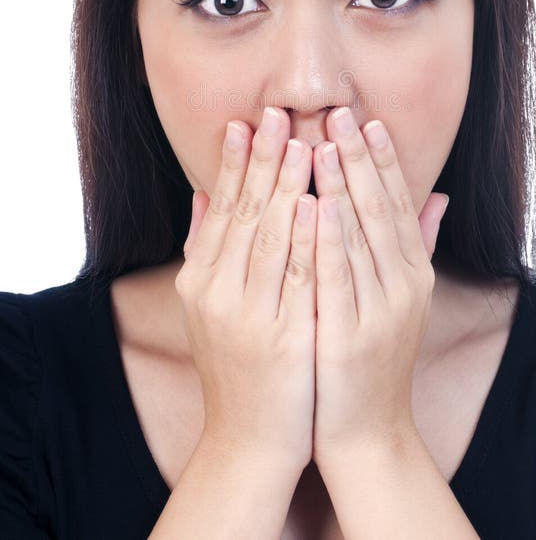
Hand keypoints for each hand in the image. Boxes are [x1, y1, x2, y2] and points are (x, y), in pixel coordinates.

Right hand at [175, 106, 317, 472]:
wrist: (250, 439)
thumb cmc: (238, 364)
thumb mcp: (210, 305)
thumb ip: (205, 247)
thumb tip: (201, 193)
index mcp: (201, 280)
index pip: (221, 208)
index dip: (234, 162)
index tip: (247, 120)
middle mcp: (216, 293)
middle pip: (243, 213)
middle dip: (262, 160)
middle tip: (277, 113)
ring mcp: (248, 316)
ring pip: (269, 238)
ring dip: (286, 187)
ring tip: (302, 143)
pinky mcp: (282, 339)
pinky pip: (298, 279)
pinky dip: (307, 239)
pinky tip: (317, 204)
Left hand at [310, 107, 448, 466]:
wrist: (365, 431)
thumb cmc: (370, 355)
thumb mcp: (401, 298)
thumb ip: (415, 245)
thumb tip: (439, 196)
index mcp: (412, 274)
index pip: (396, 205)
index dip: (382, 161)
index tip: (366, 120)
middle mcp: (403, 288)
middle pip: (379, 211)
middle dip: (358, 159)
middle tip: (338, 112)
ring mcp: (378, 312)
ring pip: (358, 237)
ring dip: (341, 187)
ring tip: (323, 142)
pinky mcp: (349, 337)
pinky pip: (335, 279)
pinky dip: (326, 240)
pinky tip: (313, 204)